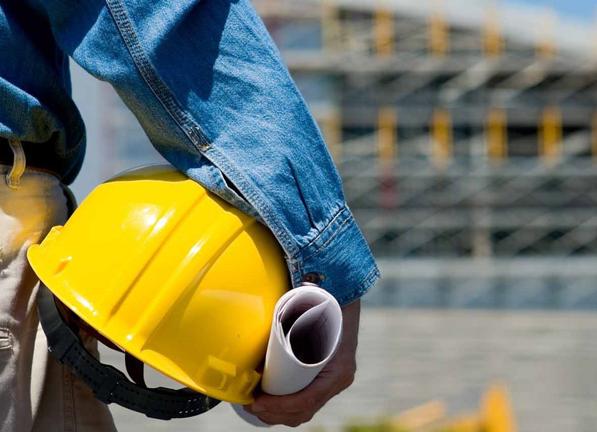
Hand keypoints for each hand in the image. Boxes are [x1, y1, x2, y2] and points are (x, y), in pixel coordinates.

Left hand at [243, 299, 360, 426]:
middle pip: (304, 410)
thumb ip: (295, 308)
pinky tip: (268, 405)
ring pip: (305, 411)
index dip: (280, 405)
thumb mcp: (312, 309)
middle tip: (250, 404)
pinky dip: (287, 409)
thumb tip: (271, 306)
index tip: (257, 401)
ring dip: (278, 414)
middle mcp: (339, 380)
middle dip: (274, 414)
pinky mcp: (325, 381)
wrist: (344, 301)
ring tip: (254, 405)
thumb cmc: (324, 305)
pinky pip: (307, 403)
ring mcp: (334, 383)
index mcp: (338, 369)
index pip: (307, 399)